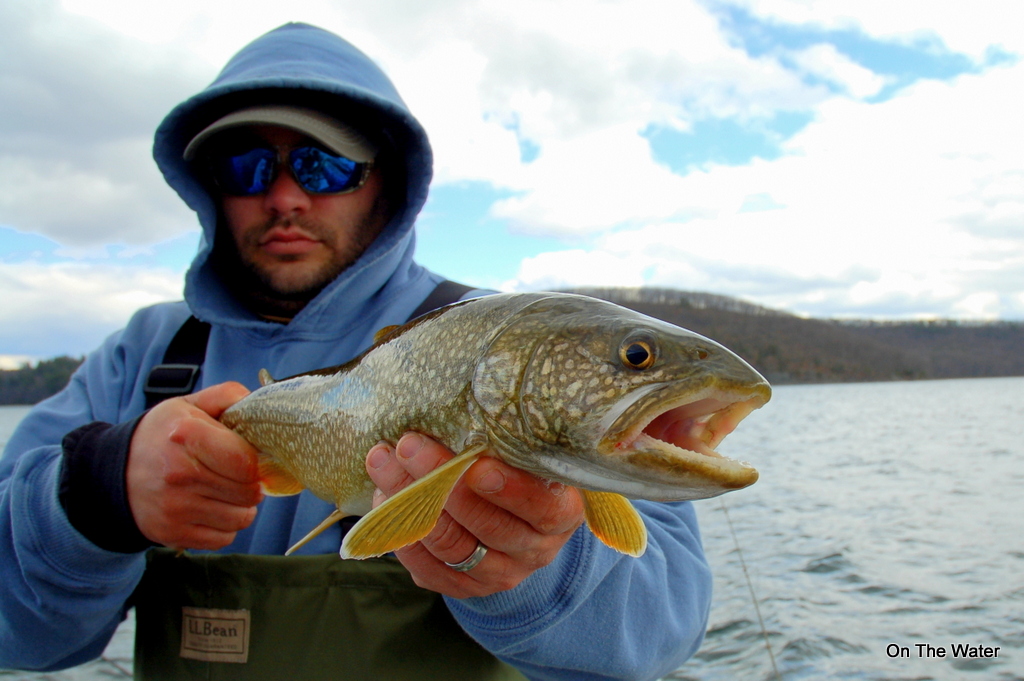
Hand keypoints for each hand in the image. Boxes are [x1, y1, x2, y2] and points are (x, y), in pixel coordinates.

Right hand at [126, 382, 263, 549]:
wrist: (113, 472)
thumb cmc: (161, 436)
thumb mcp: (188, 405)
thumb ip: (227, 396)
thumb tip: (257, 404)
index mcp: (186, 436)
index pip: (246, 462)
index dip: (257, 461)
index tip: (250, 457)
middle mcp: (180, 474)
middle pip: (248, 491)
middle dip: (252, 483)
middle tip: (239, 474)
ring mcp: (176, 508)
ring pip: (242, 517)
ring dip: (242, 506)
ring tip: (227, 490)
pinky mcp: (173, 533)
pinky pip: (224, 538)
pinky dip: (226, 526)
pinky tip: (213, 508)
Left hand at [365, 433, 584, 597]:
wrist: (517, 523)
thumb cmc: (520, 471)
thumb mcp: (527, 457)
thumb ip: (508, 440)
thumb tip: (462, 403)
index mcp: (560, 515)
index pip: (542, 508)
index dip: (512, 490)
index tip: (477, 465)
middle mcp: (534, 551)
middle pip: (487, 525)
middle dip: (442, 482)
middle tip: (409, 445)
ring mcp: (498, 574)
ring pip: (451, 545)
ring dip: (410, 502)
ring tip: (383, 462)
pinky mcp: (463, 587)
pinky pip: (427, 568)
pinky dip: (401, 533)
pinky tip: (384, 497)